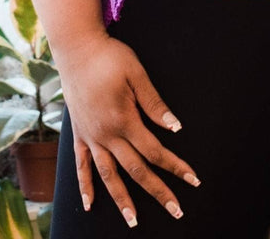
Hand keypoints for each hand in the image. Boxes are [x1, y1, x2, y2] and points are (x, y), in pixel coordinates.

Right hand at [55, 34, 200, 228]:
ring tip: (133, 221)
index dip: (175, 166)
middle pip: (135, 170)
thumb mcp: (137, 73)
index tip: (193, 180)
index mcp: (124, 120)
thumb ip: (155, 103)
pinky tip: (90, 204)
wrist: (76, 48)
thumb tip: (175, 127)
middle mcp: (106, 135)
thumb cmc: (110, 57)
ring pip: (108, 175)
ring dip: (121, 199)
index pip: (155, 151)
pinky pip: (81, 166)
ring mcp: (90, 136)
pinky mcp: (78, 133)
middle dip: (158, 191)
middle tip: (176, 211)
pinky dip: (85, 186)